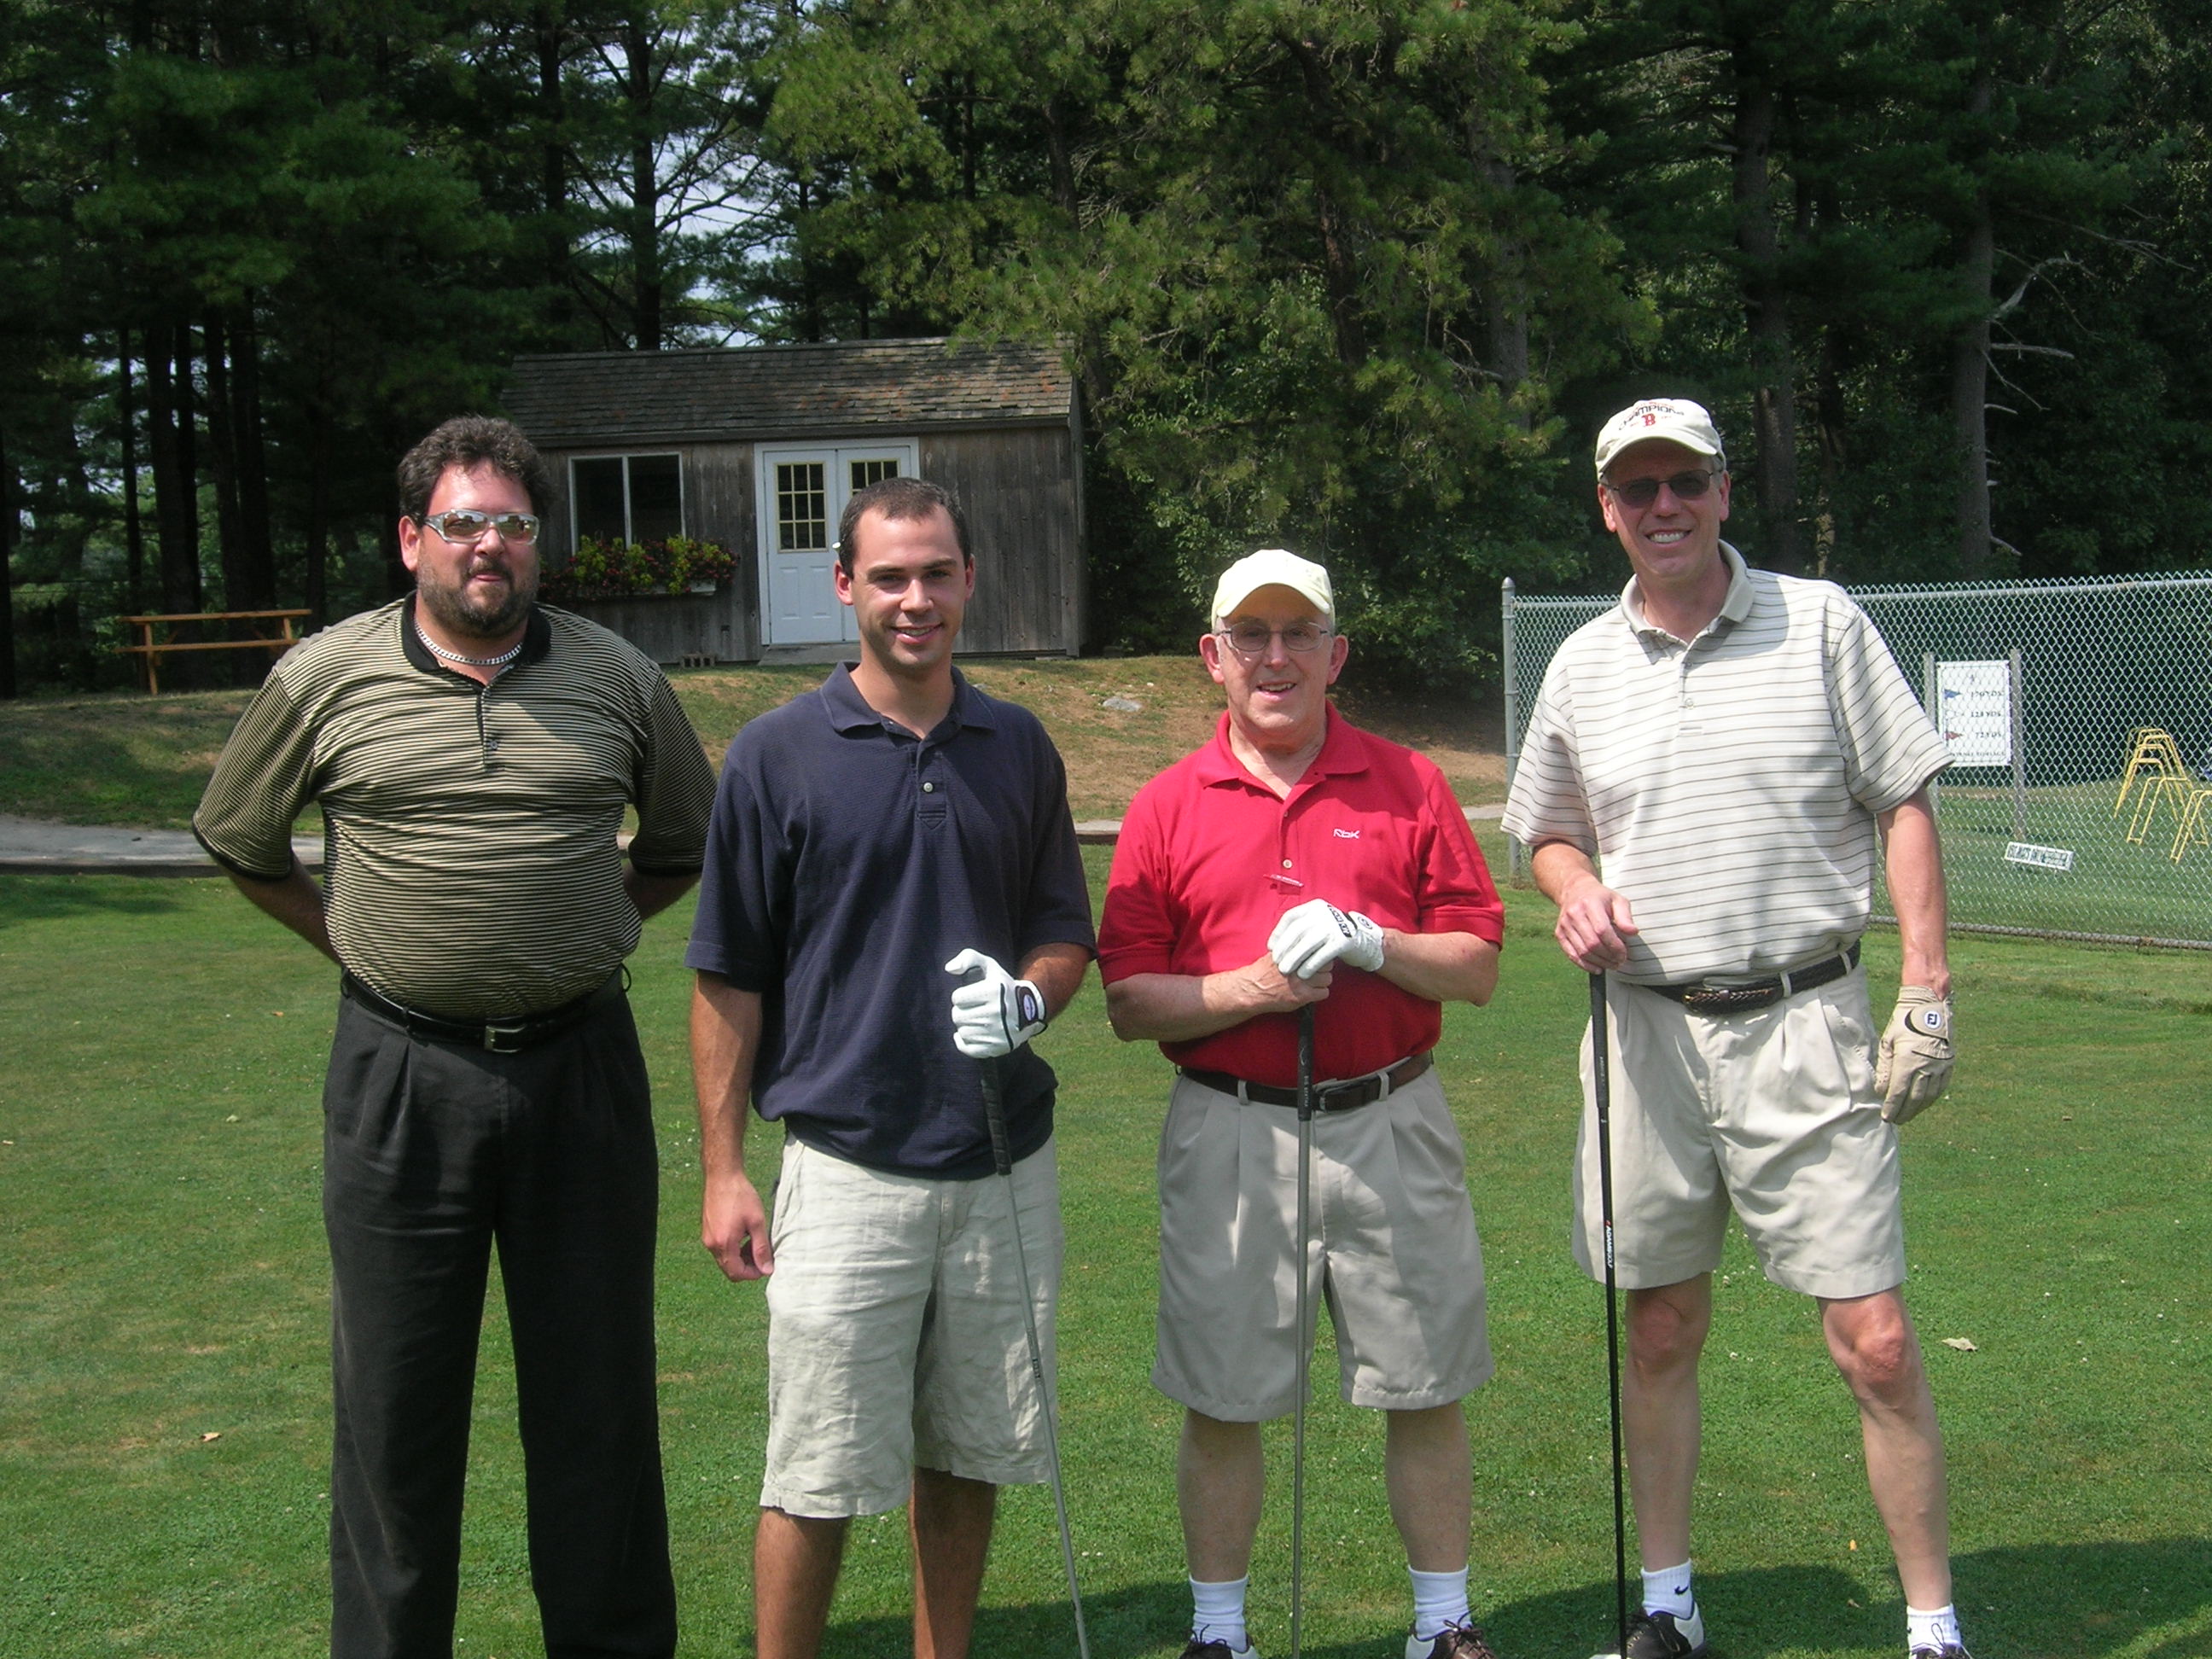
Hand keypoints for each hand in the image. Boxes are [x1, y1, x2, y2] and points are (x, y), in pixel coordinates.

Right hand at [701, 1170, 772, 1280]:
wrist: (722, 1176)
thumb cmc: (741, 1196)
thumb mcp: (757, 1222)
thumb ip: (761, 1248)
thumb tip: (766, 1269)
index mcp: (723, 1244)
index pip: (736, 1273)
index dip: (753, 1274)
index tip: (766, 1265)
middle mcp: (711, 1244)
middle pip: (729, 1269)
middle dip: (747, 1267)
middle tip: (762, 1255)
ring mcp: (707, 1238)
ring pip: (725, 1259)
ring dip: (740, 1257)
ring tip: (755, 1243)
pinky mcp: (707, 1230)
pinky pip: (720, 1248)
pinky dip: (732, 1248)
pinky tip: (744, 1235)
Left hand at [945, 948, 1047, 1058]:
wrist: (1028, 1010)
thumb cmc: (1001, 986)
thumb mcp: (989, 966)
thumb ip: (968, 958)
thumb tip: (949, 968)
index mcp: (994, 990)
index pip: (957, 998)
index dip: (961, 996)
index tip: (972, 995)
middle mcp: (998, 1012)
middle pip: (957, 1016)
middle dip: (962, 1011)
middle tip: (973, 1009)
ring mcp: (998, 1032)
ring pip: (962, 1031)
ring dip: (965, 1025)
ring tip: (977, 1019)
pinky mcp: (997, 1048)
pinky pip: (967, 1048)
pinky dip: (964, 1042)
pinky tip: (971, 1033)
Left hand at [1269, 899, 1384, 979]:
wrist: (1364, 941)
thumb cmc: (1332, 936)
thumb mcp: (1317, 925)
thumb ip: (1300, 929)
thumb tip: (1274, 943)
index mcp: (1314, 907)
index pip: (1290, 917)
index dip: (1278, 933)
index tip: (1271, 948)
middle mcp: (1324, 913)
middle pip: (1297, 930)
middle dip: (1284, 947)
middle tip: (1276, 961)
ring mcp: (1335, 926)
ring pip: (1308, 943)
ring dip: (1294, 958)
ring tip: (1285, 970)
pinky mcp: (1343, 940)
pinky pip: (1322, 954)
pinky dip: (1310, 964)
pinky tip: (1302, 974)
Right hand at [1553, 873, 1637, 970]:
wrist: (1575, 890)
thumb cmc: (1600, 897)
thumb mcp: (1617, 900)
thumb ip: (1625, 916)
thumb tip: (1633, 932)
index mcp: (1589, 904)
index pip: (1602, 930)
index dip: (1615, 945)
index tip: (1624, 953)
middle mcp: (1574, 914)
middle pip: (1592, 943)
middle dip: (1608, 956)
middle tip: (1619, 961)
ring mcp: (1565, 925)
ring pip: (1582, 951)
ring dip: (1599, 962)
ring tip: (1611, 964)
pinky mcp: (1559, 933)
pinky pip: (1571, 954)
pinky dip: (1585, 965)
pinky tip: (1597, 968)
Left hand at [1875, 986, 1953, 1123]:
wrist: (1930, 1005)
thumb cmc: (1904, 1022)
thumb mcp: (1888, 1042)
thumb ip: (1885, 1068)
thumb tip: (1882, 1091)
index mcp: (1908, 1061)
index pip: (1899, 1092)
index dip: (1892, 1107)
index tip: (1887, 1117)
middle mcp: (1926, 1066)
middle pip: (1915, 1098)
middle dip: (1904, 1112)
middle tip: (1896, 1121)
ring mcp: (1940, 1066)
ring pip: (1929, 1095)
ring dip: (1918, 1108)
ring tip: (1908, 1115)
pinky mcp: (1949, 1064)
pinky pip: (1941, 1087)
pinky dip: (1931, 1098)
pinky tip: (1924, 1103)